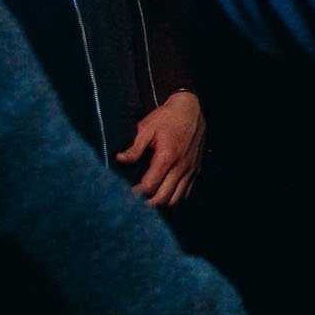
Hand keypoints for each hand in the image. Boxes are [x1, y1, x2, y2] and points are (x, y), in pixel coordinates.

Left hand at [118, 91, 203, 206]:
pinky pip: (186, 193)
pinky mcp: (196, 169)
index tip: (125, 193)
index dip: (136, 194)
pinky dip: (174, 198)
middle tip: (133, 202)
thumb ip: (134, 148)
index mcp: (167, 156)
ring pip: (176, 199)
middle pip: (163, 198)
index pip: (150, 186)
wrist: (191, 109)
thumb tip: (119, 160)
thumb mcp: (146, 128)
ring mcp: (190, 169)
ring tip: (147, 200)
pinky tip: (162, 193)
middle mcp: (181, 166)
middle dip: (147, 204)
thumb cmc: (166, 117)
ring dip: (161, 203)